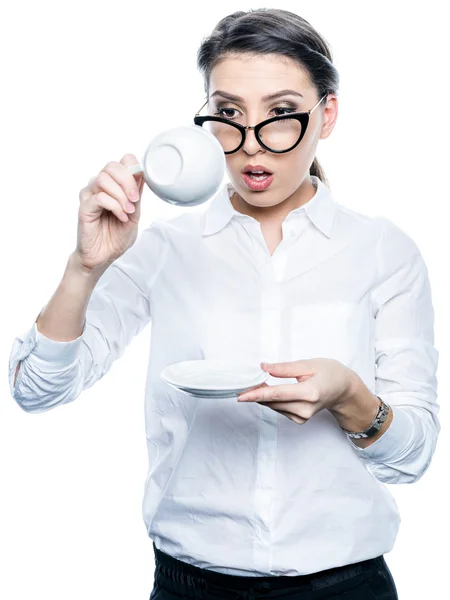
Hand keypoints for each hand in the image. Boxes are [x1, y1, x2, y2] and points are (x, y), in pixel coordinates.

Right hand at [74, 154, 144, 273]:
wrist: (103, 257)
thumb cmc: (115, 237)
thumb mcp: (135, 214)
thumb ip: (136, 194)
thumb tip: (141, 174)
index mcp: (113, 185)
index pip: (122, 162)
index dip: (133, 169)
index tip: (140, 187)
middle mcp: (99, 187)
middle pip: (111, 166)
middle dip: (128, 181)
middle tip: (135, 199)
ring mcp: (89, 196)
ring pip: (103, 179)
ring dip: (120, 195)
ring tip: (128, 212)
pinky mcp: (84, 208)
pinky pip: (99, 197)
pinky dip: (114, 206)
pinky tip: (121, 217)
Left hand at [237, 358, 354, 424]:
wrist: (344, 390)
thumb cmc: (329, 373)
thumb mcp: (308, 364)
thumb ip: (284, 368)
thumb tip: (263, 367)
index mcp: (310, 393)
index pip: (277, 394)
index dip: (257, 394)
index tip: (240, 395)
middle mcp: (306, 408)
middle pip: (273, 402)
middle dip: (256, 393)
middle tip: (243, 381)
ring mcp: (303, 416)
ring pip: (274, 406)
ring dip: (262, 396)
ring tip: (256, 383)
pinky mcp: (300, 420)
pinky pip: (279, 409)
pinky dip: (272, 400)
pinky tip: (273, 391)